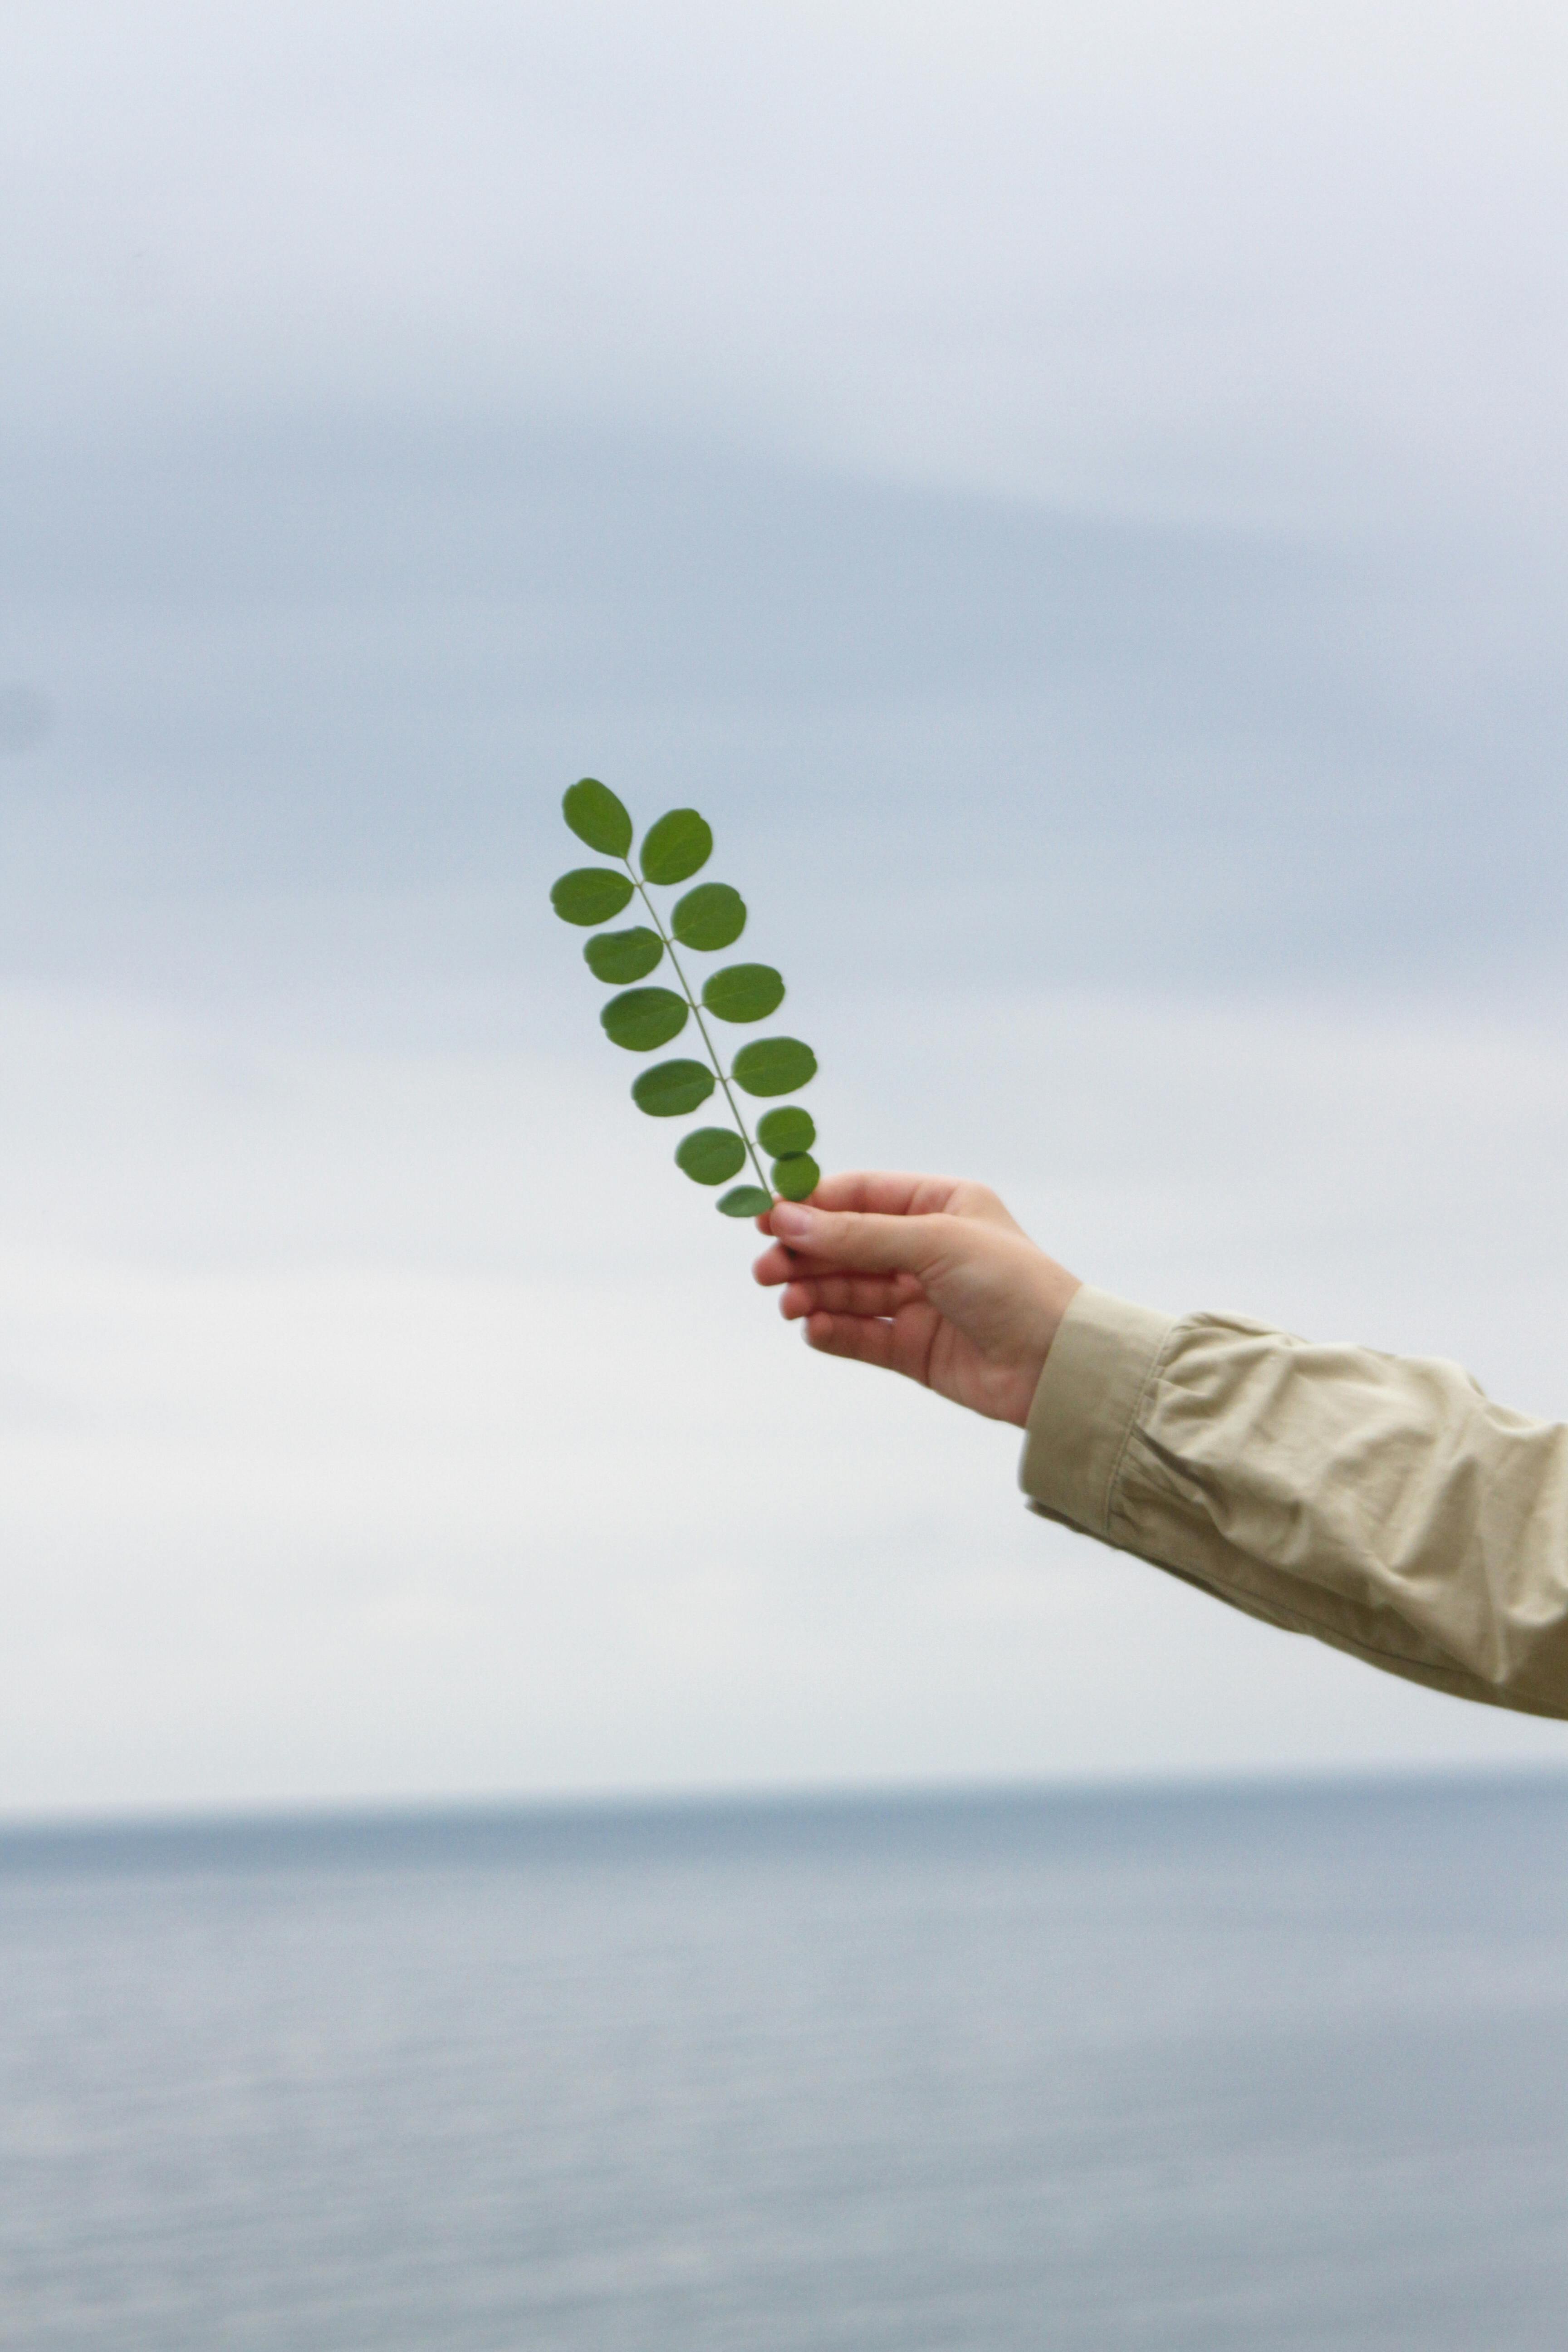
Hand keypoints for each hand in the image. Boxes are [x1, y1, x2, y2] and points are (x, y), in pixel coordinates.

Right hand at [752, 1173, 1081, 1427]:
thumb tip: (787, 1220)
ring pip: (847, 1291)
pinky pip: (859, 1334)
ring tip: (787, 1302)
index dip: (811, 1205)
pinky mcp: (914, 1348)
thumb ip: (857, 1235)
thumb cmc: (1012, 1285)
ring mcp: (920, 1300)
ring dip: (811, 1293)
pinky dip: (831, 1330)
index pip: (861, 1195)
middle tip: (764, 1268)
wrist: (1058, 1364)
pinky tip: (812, 1327)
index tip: (766, 1217)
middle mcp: (928, 1249)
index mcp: (941, 1206)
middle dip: (804, 1254)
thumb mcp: (934, 1242)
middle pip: (846, 1245)